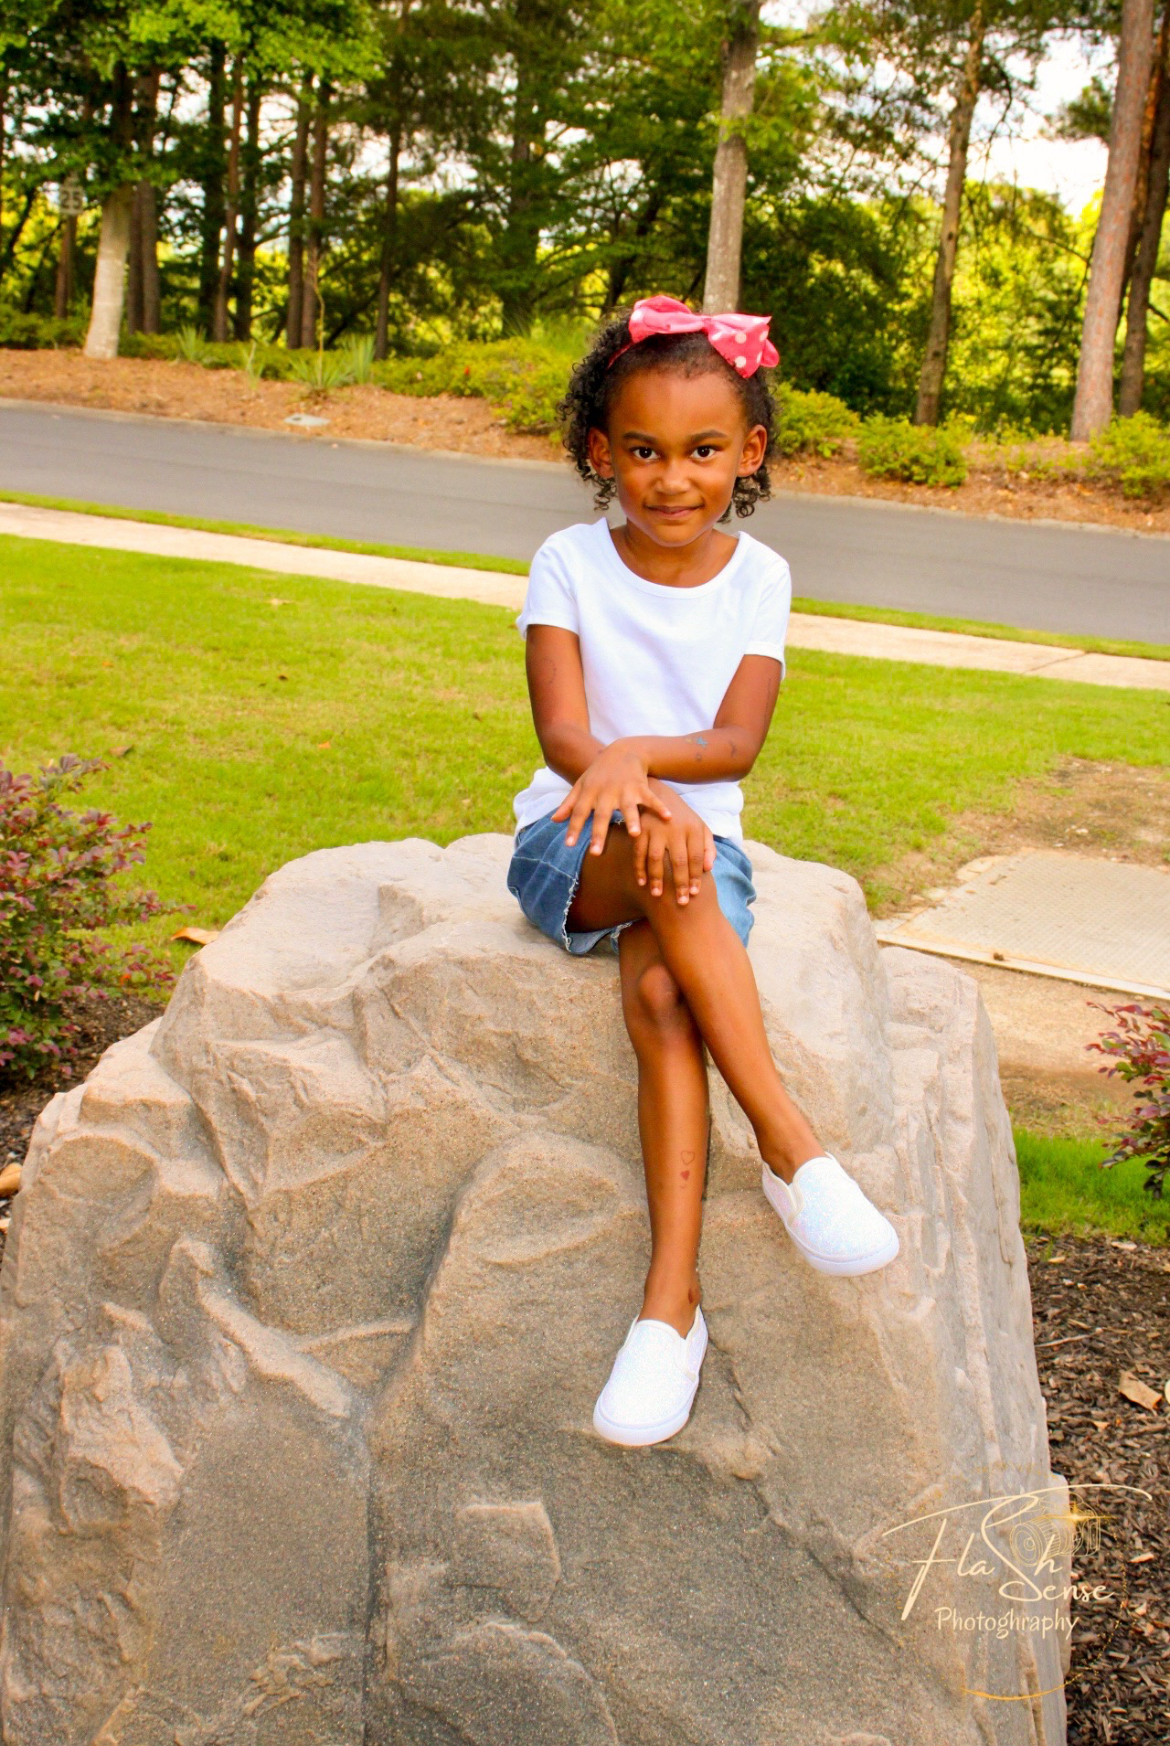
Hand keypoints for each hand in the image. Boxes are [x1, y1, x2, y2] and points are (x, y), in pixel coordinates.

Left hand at [552, 742, 673, 857]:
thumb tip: (554, 820)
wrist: (622, 751)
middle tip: (596, 852)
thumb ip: (569, 804)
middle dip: (599, 833)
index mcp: (590, 792)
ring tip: (635, 834)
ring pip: (628, 807)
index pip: (579, 813)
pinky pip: (651, 799)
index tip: (569, 845)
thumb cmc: (599, 773)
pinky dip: (660, 807)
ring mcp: (625, 789)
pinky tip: (668, 817)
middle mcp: (606, 792)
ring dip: (632, 820)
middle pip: (601, 815)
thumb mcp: (582, 785)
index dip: (573, 828)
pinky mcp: (641, 787)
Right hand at [633, 783, 715, 907]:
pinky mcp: (640, 829)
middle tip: (681, 902)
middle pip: (679, 861)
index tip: (694, 893)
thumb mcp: (700, 826)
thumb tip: (709, 868)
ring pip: (657, 858)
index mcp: (693, 828)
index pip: (697, 857)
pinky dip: (639, 869)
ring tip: (658, 895)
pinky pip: (638, 853)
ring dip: (657, 879)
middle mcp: (676, 829)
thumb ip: (708, 846)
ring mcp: (656, 829)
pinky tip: (642, 883)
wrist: (658, 792)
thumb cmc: (682, 816)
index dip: (696, 877)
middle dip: (680, 883)